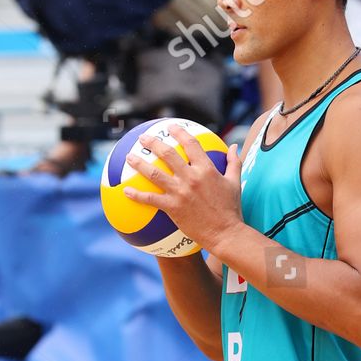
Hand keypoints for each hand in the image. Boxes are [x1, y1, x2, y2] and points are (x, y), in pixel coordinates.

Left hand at [124, 124, 241, 253]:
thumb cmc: (231, 209)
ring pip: (154, 174)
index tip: (170, 127)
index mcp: (206, 169)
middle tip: (143, 138)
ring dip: (139, 164)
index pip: (190, 144)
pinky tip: (126, 191)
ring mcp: (180, 192)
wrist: (225, 233)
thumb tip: (234, 147)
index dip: (179, 132)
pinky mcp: (172, 208)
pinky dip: (136, 195)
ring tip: (129, 157)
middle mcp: (191, 178)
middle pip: (167, 154)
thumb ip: (233, 162)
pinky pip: (150, 199)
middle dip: (153, 143)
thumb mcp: (235, 182)